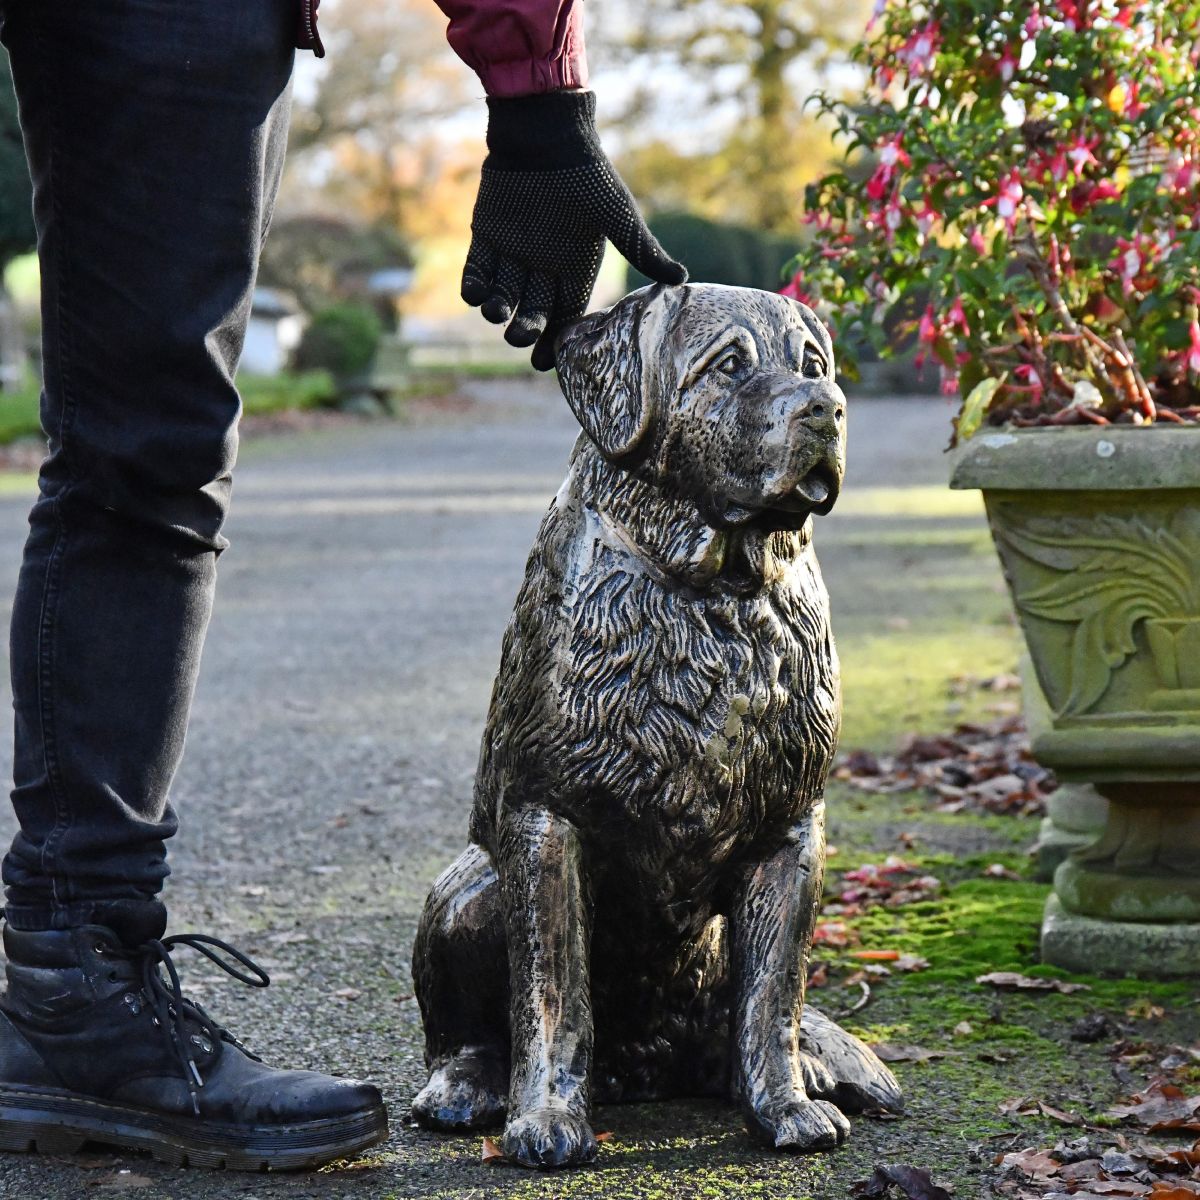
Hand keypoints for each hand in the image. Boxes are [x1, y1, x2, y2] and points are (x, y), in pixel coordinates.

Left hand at [462, 89, 686, 369]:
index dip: (557, 339)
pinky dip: (474, 286)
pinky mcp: (486, 236)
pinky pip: (477, 270)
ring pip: (504, 294)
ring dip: (498, 309)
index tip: (545, 362)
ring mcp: (514, 252)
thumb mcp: (619, 217)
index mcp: (575, 266)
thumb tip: (682, 280)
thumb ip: (642, 252)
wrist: (548, 133)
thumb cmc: (588, 174)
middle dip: (526, 328)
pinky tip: (476, 295)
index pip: (566, 314)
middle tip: (520, 338)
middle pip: (533, 310)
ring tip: (498, 315)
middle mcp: (544, 265)